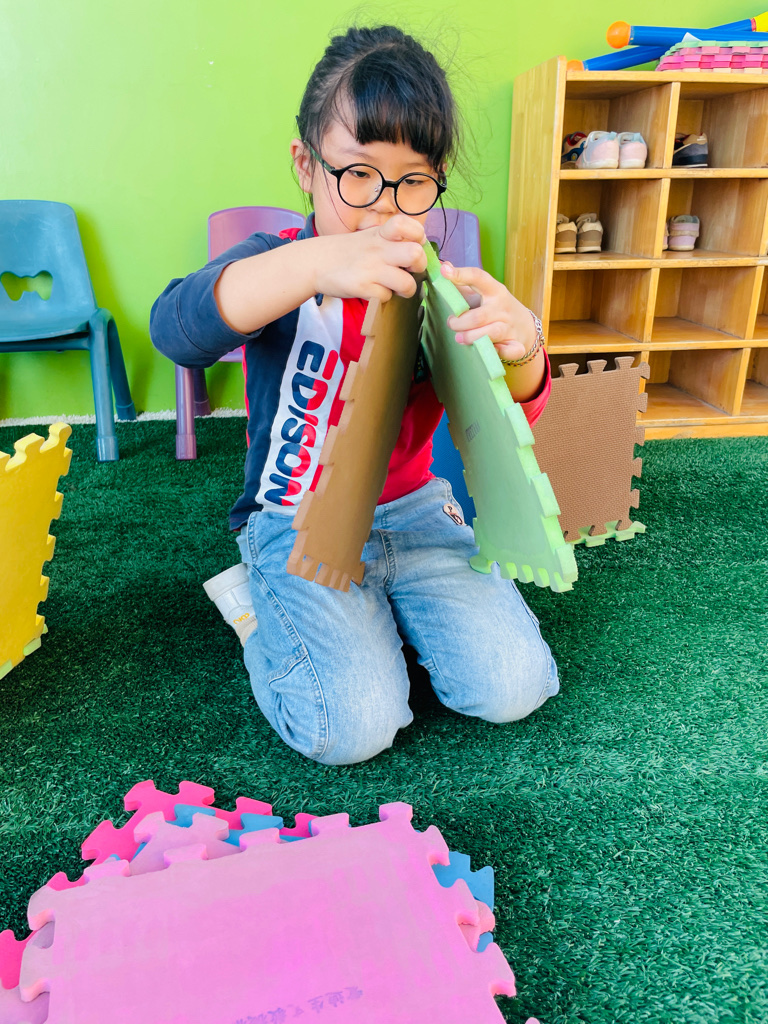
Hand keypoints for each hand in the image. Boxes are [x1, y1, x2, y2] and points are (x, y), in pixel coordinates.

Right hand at [312, 215, 427, 301]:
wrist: (315, 262)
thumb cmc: (348, 252)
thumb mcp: (369, 238)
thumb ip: (392, 242)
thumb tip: (418, 253)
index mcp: (381, 233)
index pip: (408, 225)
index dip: (418, 235)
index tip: (414, 244)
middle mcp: (378, 249)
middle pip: (415, 254)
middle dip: (420, 266)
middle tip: (411, 270)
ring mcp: (371, 269)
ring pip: (407, 283)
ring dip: (407, 289)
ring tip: (398, 288)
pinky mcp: (362, 287)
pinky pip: (387, 297)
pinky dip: (385, 298)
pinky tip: (377, 292)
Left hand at [440, 262, 534, 362]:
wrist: (525, 326)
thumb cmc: (497, 308)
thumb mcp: (485, 293)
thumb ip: (464, 284)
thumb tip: (445, 268)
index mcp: (494, 291)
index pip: (479, 278)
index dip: (461, 274)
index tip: (445, 271)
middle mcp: (503, 308)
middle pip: (478, 316)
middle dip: (460, 323)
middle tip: (452, 323)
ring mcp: (511, 327)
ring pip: (491, 334)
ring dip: (471, 338)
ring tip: (459, 338)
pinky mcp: (516, 345)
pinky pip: (508, 351)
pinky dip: (499, 353)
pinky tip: (489, 350)